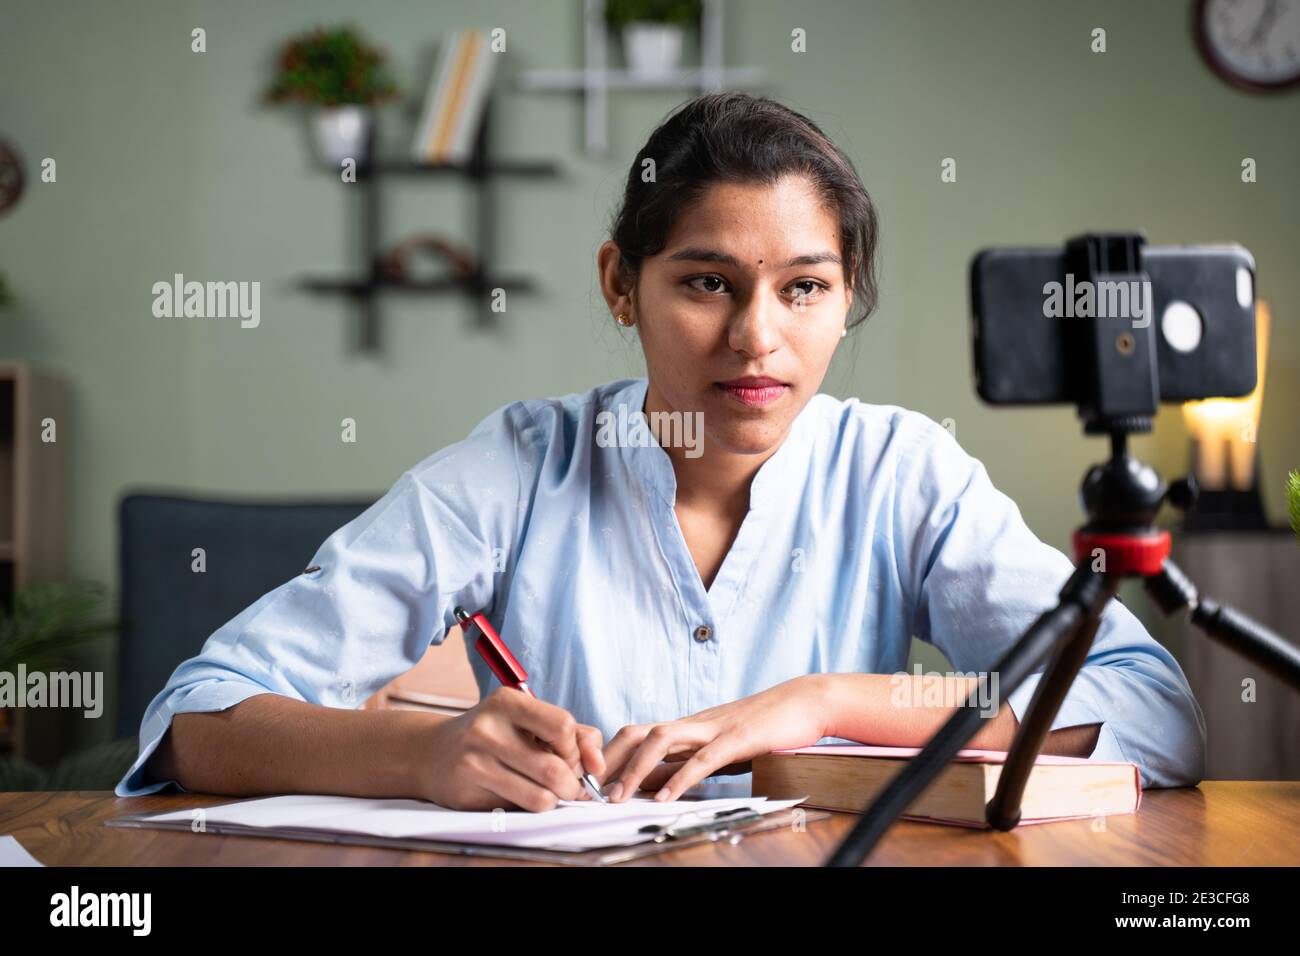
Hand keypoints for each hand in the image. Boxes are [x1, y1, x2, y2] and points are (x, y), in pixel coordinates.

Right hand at [413, 687, 604, 811]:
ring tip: (550, 793)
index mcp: (509, 701)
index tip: (573, 759)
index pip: (563, 726)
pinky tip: (524, 796)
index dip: (576, 750)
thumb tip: (598, 765)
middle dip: (572, 784)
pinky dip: (532, 807)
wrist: (433, 752)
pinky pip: (519, 808)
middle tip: (569, 785)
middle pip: (556, 767)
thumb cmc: (494, 735)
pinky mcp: (468, 787)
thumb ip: (572, 735)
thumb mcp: (528, 721)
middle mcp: (489, 726)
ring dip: (555, 800)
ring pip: (541, 795)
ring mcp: (476, 757)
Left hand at [599, 675, 830, 802]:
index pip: (637, 734)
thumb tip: (656, 784)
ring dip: (634, 769)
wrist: (806, 702)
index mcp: (687, 726)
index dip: (610, 755)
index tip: (589, 781)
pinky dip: (680, 779)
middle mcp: (693, 723)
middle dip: (610, 759)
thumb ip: (689, 762)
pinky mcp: (737, 738)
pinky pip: (702, 759)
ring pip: (660, 740)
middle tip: (589, 790)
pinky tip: (665, 799)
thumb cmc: (765, 726)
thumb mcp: (719, 747)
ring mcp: (713, 727)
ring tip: (617, 797)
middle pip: (637, 731)